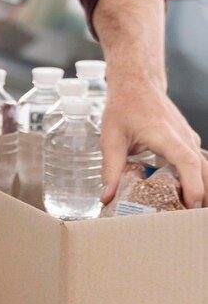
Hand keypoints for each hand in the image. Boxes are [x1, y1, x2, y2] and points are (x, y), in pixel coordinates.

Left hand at [100, 70, 204, 206]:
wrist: (137, 83)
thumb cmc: (124, 107)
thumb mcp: (110, 137)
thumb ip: (110, 168)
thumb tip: (106, 196)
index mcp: (165, 134)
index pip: (187, 161)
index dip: (193, 184)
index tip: (192, 205)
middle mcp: (183, 137)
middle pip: (203, 170)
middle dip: (202, 195)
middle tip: (191, 220)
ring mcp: (189, 139)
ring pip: (205, 168)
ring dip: (202, 189)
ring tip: (189, 214)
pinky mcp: (188, 142)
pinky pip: (199, 164)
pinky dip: (197, 181)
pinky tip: (185, 198)